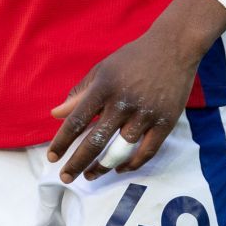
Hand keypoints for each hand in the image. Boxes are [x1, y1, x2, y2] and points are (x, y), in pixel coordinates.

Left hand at [47, 24, 202, 183]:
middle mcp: (123, 102)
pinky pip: (147, 152)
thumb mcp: (102, 70)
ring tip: (90, 175)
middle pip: (96, 141)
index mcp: (104, 87)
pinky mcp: (165, 122)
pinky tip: (119, 168)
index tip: (52, 158)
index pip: (77, 121)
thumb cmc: (132, 59)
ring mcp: (146, 114)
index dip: (62, 142)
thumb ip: (80, 94)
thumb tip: (56, 115)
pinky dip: (132, 164)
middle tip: (65, 178)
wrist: (173, 47)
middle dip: (78, 163)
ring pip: (120, 151)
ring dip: (103, 167)